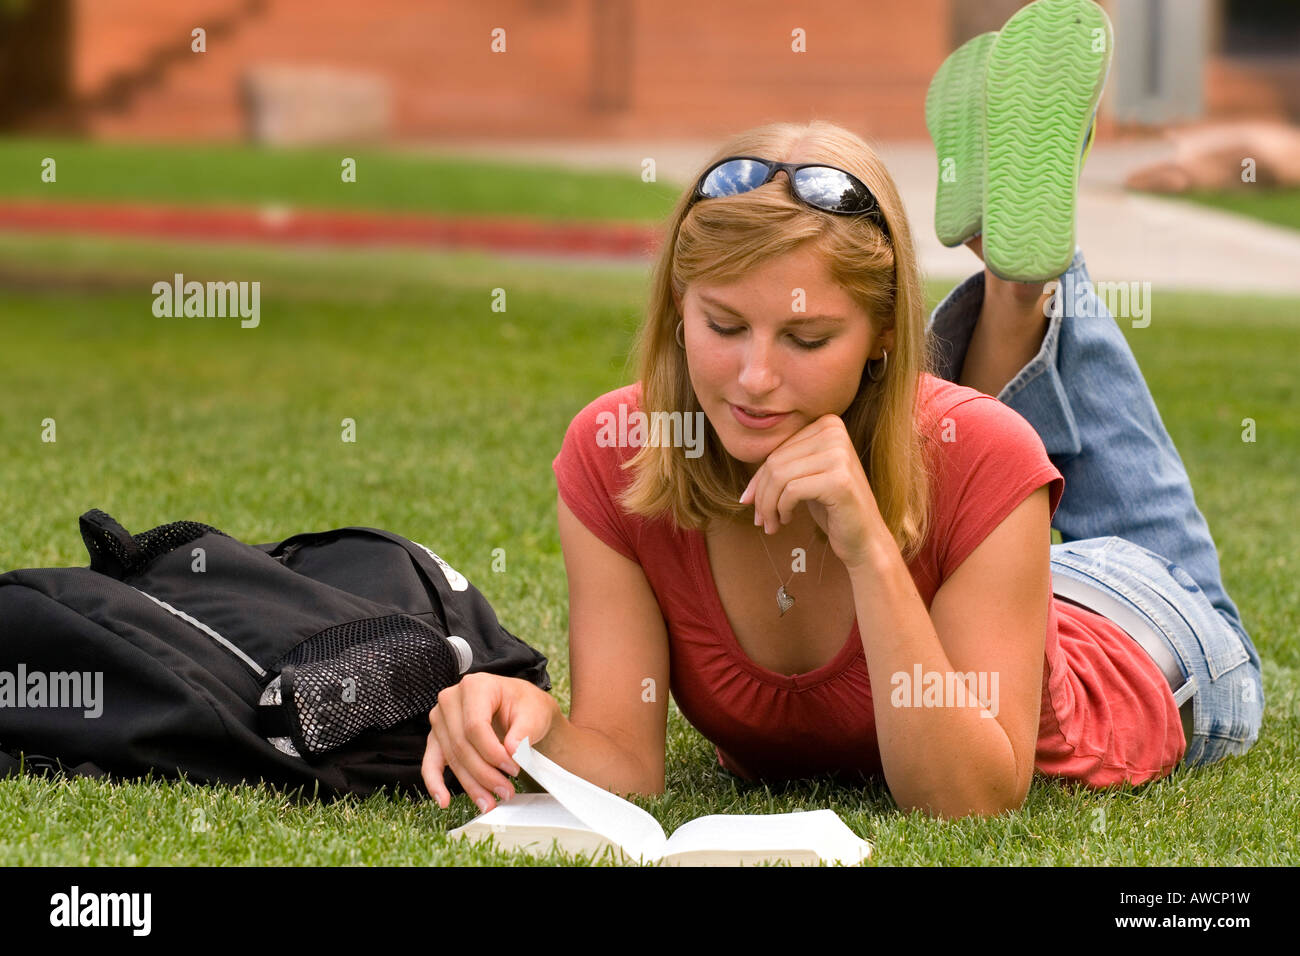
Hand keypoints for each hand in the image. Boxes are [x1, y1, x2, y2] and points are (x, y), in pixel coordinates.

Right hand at [422, 673, 558, 812]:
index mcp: (475, 686)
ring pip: (451, 758)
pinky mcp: (438, 738)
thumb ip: (524, 731)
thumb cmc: (525, 706)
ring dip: (470, 785)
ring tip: (490, 802)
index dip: (492, 752)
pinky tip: (443, 800)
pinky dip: (435, 783)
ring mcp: (441, 719)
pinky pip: (430, 762)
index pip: (475, 726)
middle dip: (484, 774)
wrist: (520, 709)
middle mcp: (451, 700)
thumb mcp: (533, 713)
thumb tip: (511, 751)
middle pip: (461, 744)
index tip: (513, 769)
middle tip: (505, 791)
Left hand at [738, 413, 882, 570]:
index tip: (753, 503)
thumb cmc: (832, 508)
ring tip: (772, 523)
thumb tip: (745, 493)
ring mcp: (839, 454)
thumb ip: (779, 470)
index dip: (759, 479)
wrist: (864, 537)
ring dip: (768, 506)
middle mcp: (835, 432)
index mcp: (828, 424)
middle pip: (775, 461)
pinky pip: (791, 491)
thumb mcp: (804, 479)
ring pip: (779, 476)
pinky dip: (782, 509)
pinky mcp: (839, 479)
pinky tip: (788, 520)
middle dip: (762, 495)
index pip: (778, 449)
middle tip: (761, 520)